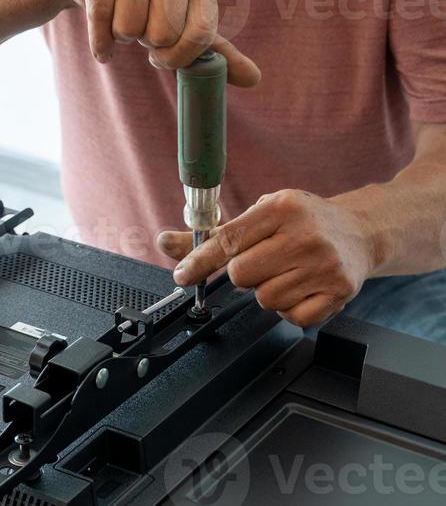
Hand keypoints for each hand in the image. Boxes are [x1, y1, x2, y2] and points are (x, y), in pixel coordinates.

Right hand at [56, 0, 260, 80]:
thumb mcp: (185, 18)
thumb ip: (217, 50)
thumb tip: (255, 80)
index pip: (202, 33)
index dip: (180, 56)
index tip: (165, 56)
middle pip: (162, 34)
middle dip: (146, 41)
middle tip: (142, 24)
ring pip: (129, 29)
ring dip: (121, 35)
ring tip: (122, 14)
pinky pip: (101, 21)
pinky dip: (100, 44)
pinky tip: (103, 45)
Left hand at [158, 189, 377, 327]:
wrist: (360, 231)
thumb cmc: (302, 220)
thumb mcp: (261, 214)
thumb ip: (214, 232)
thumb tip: (165, 242)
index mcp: (281, 208)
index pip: (230, 239)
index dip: (200, 260)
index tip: (181, 274)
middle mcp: (304, 235)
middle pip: (242, 275)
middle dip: (242, 274)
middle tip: (261, 262)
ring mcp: (324, 266)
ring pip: (266, 299)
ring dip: (267, 291)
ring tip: (285, 272)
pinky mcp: (339, 292)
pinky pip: (293, 318)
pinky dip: (290, 308)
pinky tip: (300, 287)